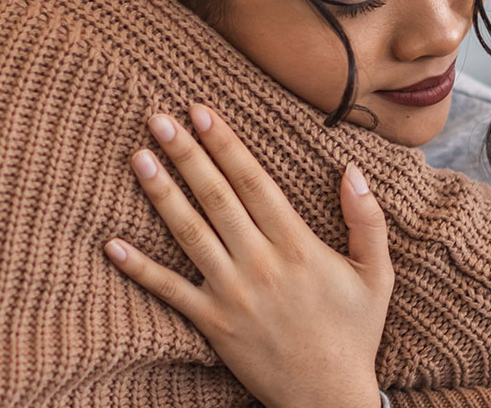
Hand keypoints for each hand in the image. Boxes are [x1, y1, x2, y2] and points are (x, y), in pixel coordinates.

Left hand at [104, 104, 392, 407]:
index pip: (254, 182)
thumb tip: (352, 170)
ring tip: (138, 158)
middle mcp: (262, 264)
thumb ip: (367, 220)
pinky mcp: (213, 324)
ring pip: (190, 234)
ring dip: (161, 195)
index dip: (226, 144)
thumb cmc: (354, 333)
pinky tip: (113, 245)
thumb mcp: (377, 275)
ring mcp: (233, 294)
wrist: (328, 398)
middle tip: (158, 118)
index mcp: (298, 246)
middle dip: (186, 155)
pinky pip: (170, 292)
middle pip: (216, 197)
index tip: (201, 112)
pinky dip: (140, 270)